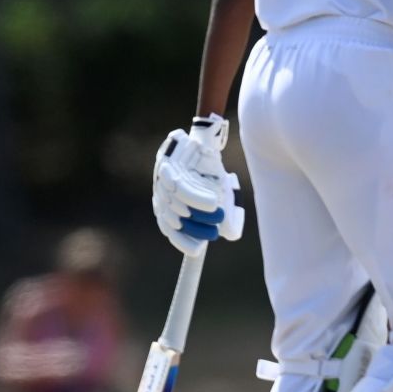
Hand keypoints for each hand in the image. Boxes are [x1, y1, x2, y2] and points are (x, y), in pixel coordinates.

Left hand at [151, 116, 244, 256]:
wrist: (205, 141)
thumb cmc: (210, 172)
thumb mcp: (219, 196)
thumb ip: (224, 215)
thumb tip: (230, 234)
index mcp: (168, 205)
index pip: (169, 229)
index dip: (182, 241)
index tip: (198, 250)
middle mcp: (162, 195)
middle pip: (174, 220)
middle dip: (197, 229)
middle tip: (215, 232)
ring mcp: (162, 180)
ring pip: (179, 205)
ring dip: (200, 214)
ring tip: (219, 214)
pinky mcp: (169, 165)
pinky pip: (182, 188)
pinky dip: (198, 198)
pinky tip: (213, 203)